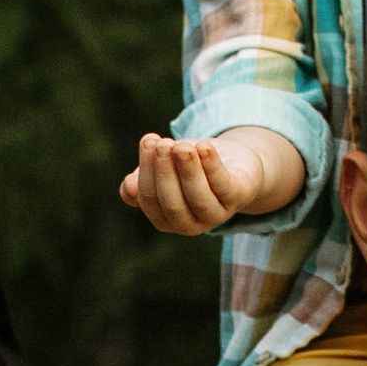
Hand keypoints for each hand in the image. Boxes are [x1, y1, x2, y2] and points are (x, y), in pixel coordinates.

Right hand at [120, 128, 305, 236]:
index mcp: (166, 219)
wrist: (234, 163)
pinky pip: (223, 185)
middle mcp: (190, 224)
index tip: (149, 141)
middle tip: (163, 144)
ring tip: (181, 145)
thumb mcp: (165, 167)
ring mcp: (215, 214)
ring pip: (198, 197)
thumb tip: (128, 188)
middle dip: (165, 173)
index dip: (146, 172)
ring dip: (188, 170)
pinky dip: (212, 166)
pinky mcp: (238, 197)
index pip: (150, 200)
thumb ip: (143, 178)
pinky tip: (204, 146)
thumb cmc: (192, 165)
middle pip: (172, 204)